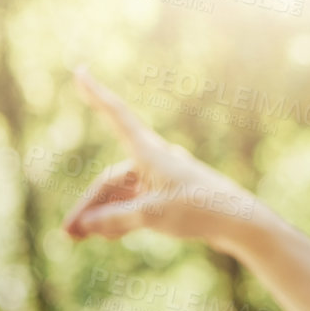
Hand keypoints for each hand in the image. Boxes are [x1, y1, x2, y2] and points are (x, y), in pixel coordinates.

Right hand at [62, 67, 262, 247]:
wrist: (240, 222)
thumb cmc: (198, 211)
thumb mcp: (151, 216)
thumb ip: (115, 219)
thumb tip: (87, 225)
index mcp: (150, 152)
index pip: (116, 116)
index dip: (96, 95)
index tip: (81, 71)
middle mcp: (155, 160)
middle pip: (112, 180)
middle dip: (90, 207)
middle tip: (69, 234)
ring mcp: (163, 179)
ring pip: (123, 196)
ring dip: (104, 216)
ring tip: (83, 239)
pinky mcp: (172, 197)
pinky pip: (138, 204)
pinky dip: (123, 217)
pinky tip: (110, 236)